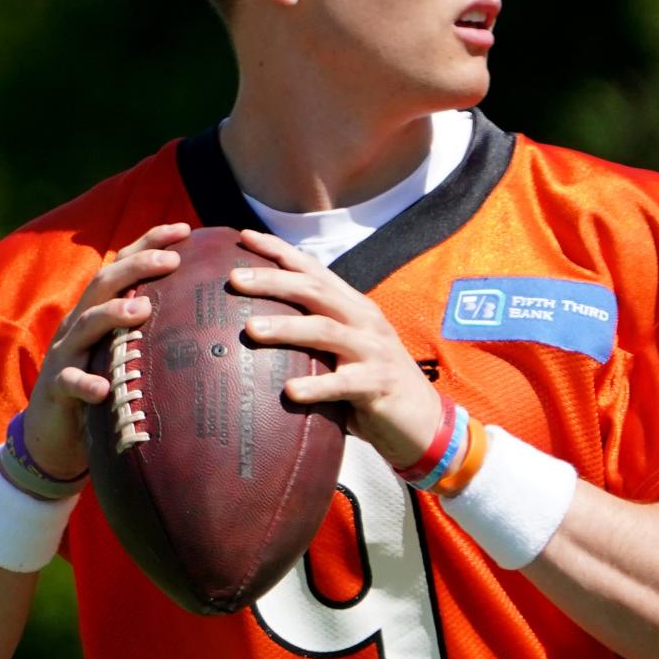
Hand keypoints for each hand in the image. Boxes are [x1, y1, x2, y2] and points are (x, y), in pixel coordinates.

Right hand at [24, 223, 191, 478]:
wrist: (53, 436)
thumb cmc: (101, 389)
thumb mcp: (126, 356)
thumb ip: (153, 334)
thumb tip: (210, 319)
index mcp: (98, 311)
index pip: (123, 266)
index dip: (150, 243)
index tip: (186, 229)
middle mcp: (80, 325)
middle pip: (105, 284)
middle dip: (138, 266)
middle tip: (173, 260)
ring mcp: (66, 355)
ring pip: (86, 324)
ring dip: (114, 314)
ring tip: (143, 309)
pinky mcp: (56, 389)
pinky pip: (70, 383)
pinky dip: (86, 383)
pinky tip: (104, 389)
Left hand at [228, 228, 442, 467]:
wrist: (424, 421)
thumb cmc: (371, 387)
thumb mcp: (342, 353)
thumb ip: (311, 340)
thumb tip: (253, 334)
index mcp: (352, 307)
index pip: (314, 269)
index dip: (280, 251)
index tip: (243, 237)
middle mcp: (363, 320)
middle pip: (315, 290)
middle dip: (273, 280)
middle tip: (234, 278)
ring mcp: (373, 350)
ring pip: (326, 330)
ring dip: (287, 327)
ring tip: (251, 329)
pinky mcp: (379, 384)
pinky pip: (344, 383)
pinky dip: (316, 386)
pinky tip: (290, 392)